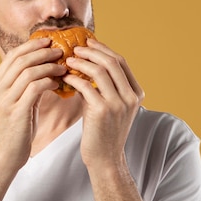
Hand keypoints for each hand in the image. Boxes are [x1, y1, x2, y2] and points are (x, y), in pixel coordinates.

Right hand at [0, 38, 65, 169]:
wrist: (4, 157)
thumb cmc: (14, 131)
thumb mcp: (15, 104)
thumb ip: (24, 87)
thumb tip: (43, 71)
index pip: (12, 56)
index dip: (31, 46)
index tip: (48, 42)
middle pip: (20, 60)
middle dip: (42, 52)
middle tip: (60, 50)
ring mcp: (5, 101)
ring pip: (28, 71)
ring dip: (49, 66)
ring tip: (63, 66)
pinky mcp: (17, 112)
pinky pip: (35, 88)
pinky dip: (48, 81)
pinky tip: (58, 83)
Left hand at [63, 40, 144, 167]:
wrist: (105, 159)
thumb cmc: (103, 131)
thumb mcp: (111, 105)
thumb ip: (105, 86)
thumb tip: (87, 63)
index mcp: (136, 93)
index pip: (121, 61)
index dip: (104, 49)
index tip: (89, 42)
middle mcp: (130, 96)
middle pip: (112, 62)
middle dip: (92, 51)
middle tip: (75, 47)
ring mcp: (118, 103)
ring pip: (99, 71)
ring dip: (81, 62)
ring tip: (68, 59)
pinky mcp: (102, 110)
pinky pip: (86, 86)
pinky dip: (74, 78)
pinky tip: (65, 77)